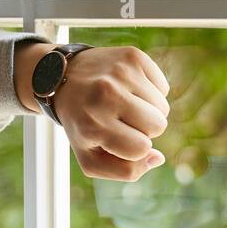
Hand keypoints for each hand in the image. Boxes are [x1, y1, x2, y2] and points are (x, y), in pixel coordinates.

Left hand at [42, 45, 171, 180]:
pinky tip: (130, 89)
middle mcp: (105, 95)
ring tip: (126, 104)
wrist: (63, 77)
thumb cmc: (81, 124)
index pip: (141, 148)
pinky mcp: (133, 56)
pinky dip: (152, 92)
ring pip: (163, 107)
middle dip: (145, 129)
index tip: (119, 138)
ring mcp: (120, 72)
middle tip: (123, 120)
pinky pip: (163, 88)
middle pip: (158, 125)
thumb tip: (158, 157)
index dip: (135, 148)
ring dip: (150, 111)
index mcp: (92, 125)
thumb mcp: (90, 158)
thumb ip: (125, 171)